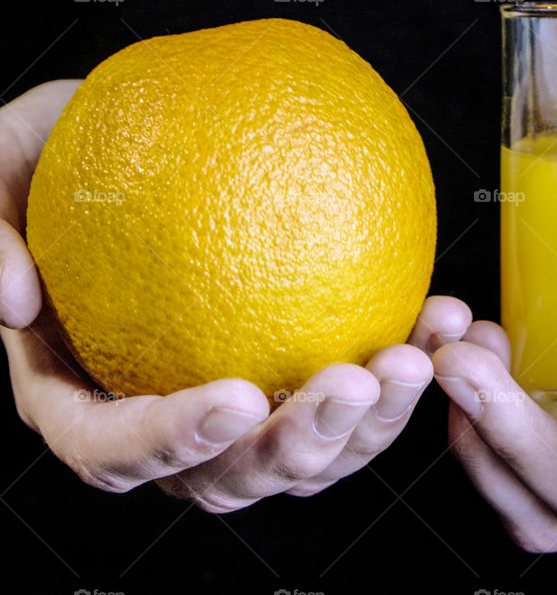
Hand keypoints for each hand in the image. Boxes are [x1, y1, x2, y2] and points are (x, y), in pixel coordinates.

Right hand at [0, 80, 471, 511]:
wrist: (133, 147)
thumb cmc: (53, 161)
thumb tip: (14, 300)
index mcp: (79, 396)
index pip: (111, 450)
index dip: (170, 443)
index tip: (235, 393)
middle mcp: (163, 422)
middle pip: (230, 477)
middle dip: (302, 443)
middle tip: (362, 378)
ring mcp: (238, 406)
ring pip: (310, 453)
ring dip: (377, 418)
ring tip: (423, 351)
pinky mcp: (298, 372)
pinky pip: (356, 389)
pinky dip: (406, 360)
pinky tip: (446, 314)